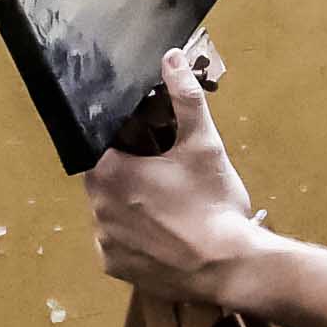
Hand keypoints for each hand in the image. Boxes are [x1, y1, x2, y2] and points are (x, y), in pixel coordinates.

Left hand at [82, 48, 267, 302]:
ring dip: (129, 207)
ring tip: (167, 208)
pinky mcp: (114, 268)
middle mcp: (95, 208)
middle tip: (163, 176)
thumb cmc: (213, 202)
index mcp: (108, 173)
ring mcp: (103, 242)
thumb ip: (185, 98)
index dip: (121, 144)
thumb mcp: (204, 145)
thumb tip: (171, 57)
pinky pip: (117, 245)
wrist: (230, 267)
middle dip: (128, 174)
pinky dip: (134, 238)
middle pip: (104, 179)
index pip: (99, 146)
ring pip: (110, 213)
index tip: (145, 147)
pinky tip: (162, 235)